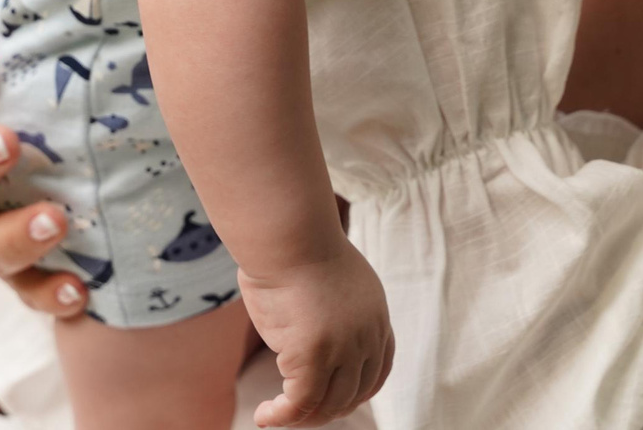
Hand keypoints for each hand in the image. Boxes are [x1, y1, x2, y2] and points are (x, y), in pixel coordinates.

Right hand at [240, 241, 393, 426]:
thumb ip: (332, 311)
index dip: (353, 392)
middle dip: (324, 409)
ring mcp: (343, 348)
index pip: (378, 372)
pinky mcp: (314, 356)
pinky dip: (282, 416)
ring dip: (301, 417)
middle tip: (293, 410)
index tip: (327, 400)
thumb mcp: (330, 280)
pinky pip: (300, 403)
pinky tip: (265, 415)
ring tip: (274, 414)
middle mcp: (367, 336)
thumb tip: (310, 331)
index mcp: (376, 316)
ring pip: (327, 404)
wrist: (288, 232)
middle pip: (354, 393)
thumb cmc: (295, 247)